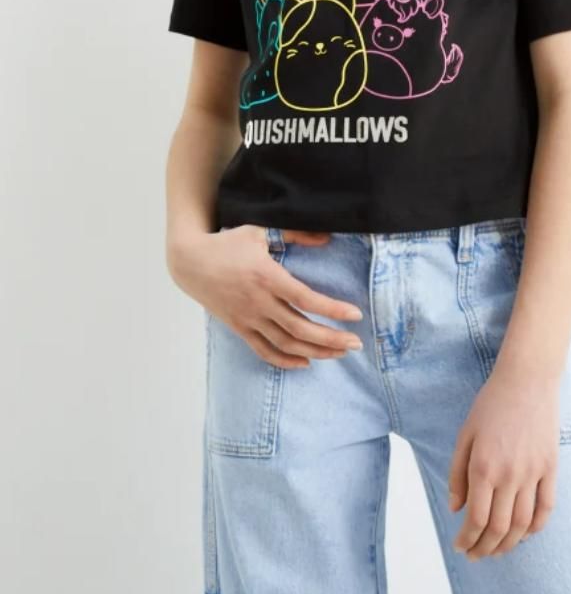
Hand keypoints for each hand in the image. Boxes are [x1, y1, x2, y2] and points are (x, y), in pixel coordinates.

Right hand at [168, 224, 363, 367]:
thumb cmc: (228, 242)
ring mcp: (248, 318)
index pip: (306, 299)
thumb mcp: (260, 230)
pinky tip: (305, 363)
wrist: (190, 261)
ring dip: (314, 352)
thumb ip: (295, 233)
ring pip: (285, 343)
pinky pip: (263, 350)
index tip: (356, 315)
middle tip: (356, 344)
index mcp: (266, 276)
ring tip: (339, 353)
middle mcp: (258, 301)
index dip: (333, 310)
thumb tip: (327, 239)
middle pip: (300, 328)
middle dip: (331, 339)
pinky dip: (285, 360)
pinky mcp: (239, 327)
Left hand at [448, 363, 559, 558]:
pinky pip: (546, 508)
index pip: (476, 519)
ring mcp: (533, 473)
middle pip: (498, 528)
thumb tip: (456, 509)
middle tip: (476, 555)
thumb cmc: (490, 405)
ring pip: (522, 524)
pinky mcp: (551, 468)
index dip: (467, 540)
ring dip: (508, 544)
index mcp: (483, 467)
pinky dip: (535, 528)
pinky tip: (523, 535)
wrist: (526, 381)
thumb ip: (457, 474)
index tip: (460, 547)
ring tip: (496, 551)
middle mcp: (509, 475)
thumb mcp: (465, 435)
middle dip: (485, 548)